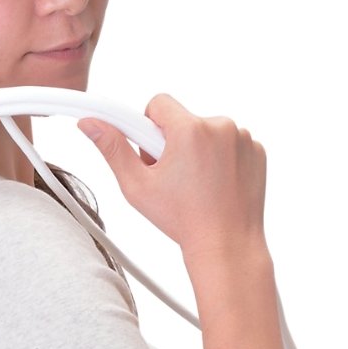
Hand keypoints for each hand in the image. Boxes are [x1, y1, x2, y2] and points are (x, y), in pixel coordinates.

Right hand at [78, 95, 267, 268]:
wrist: (227, 244)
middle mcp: (221, 126)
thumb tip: (90, 123)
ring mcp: (243, 138)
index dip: (147, 127)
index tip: (148, 149)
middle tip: (170, 176)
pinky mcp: (257, 150)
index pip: (159, 104)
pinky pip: (229, 143)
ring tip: (194, 184)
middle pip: (183, 119)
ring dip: (197, 149)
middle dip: (171, 141)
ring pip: (206, 131)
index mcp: (190, 130)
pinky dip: (220, 158)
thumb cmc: (182, 219)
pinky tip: (215, 184)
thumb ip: (112, 149)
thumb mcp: (137, 185)